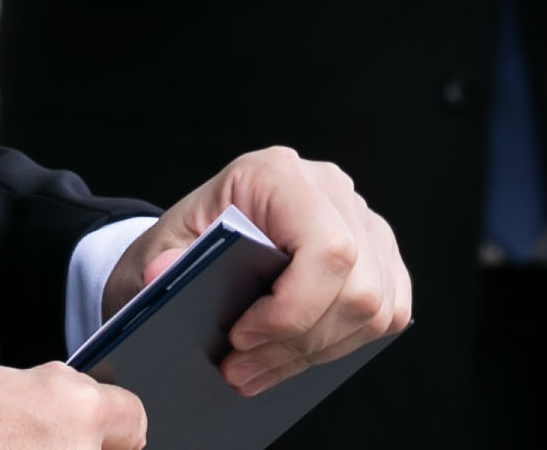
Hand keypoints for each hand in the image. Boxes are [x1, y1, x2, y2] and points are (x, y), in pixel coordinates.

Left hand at [104, 147, 412, 398]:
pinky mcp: (379, 255)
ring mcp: (363, 221)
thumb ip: (162, 259)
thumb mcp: (158, 246)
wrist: (202, 238)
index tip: (241, 338)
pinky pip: (388, 313)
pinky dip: (342, 344)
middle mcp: (331, 190)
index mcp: (278, 174)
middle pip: (356, 289)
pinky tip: (295, 354)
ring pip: (375, 309)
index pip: (327, 249)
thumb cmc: (186, 240)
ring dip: (316, 353)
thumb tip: (165, 274)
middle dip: (297, 344)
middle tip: (240, 371)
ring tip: (258, 370)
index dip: (294, 309)